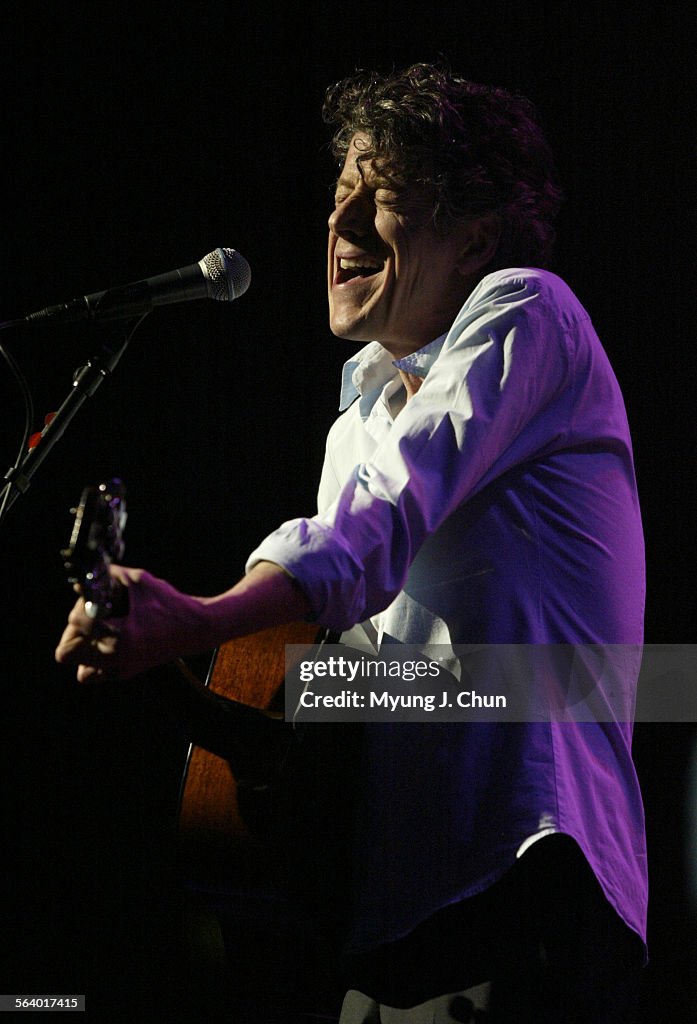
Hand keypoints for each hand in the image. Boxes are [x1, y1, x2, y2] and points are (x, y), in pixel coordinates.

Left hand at [55, 565, 210, 681]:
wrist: (196, 628)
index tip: (92, 598)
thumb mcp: (140, 581)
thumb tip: (85, 577)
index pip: (77, 623)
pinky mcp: (126, 673)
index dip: (81, 605)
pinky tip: (107, 641)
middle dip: (75, 630)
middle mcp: (118, 657)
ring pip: (79, 667)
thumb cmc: (170, 604)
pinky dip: (93, 660)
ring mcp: (121, 668)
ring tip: (97, 631)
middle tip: (90, 617)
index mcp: (122, 635)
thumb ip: (110, 575)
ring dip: (82, 648)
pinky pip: (93, 674)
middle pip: (67, 651)